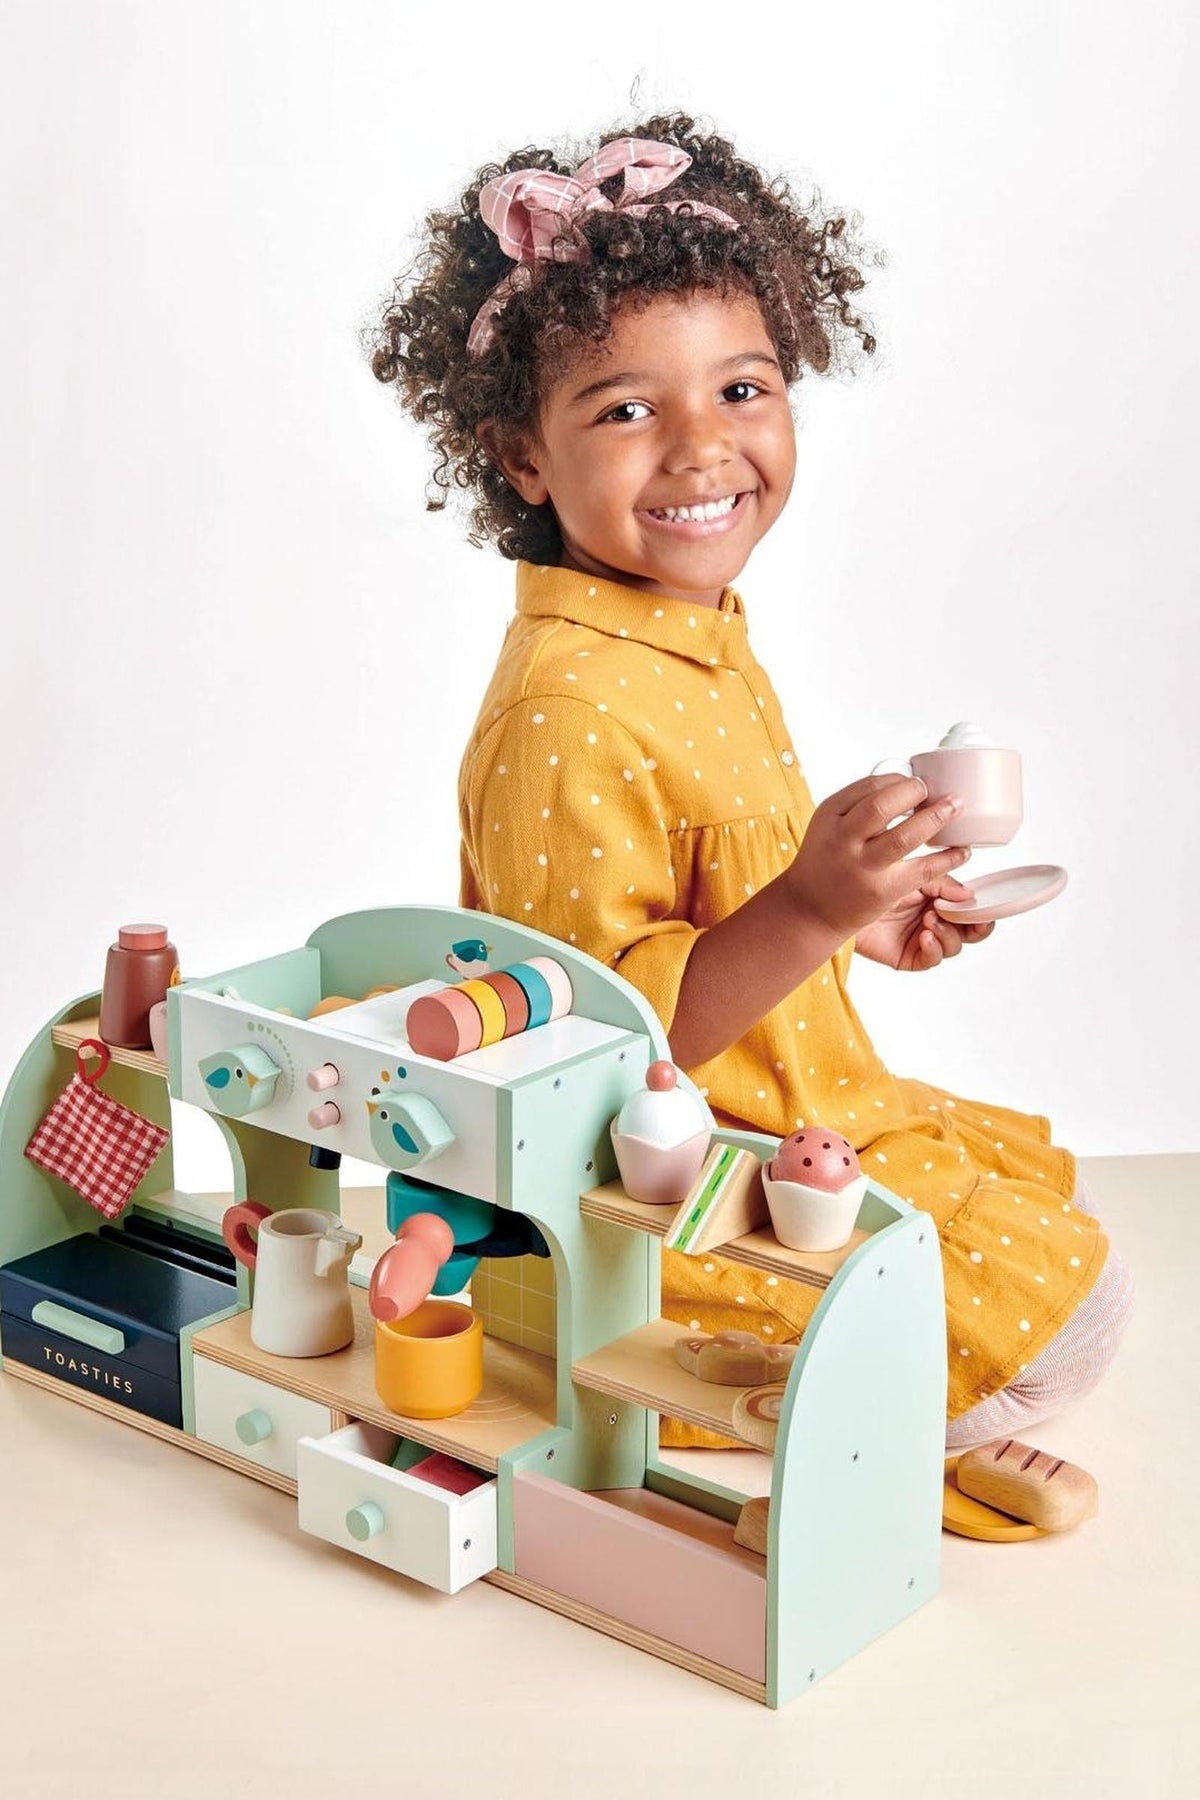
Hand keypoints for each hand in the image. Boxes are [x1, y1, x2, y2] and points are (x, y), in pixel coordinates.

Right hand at [785, 773, 972, 940]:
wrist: (809, 909)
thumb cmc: (825, 861)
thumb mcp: (829, 825)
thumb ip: (858, 806)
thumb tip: (905, 785)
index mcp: (830, 815)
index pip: (869, 786)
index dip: (898, 779)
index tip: (912, 782)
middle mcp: (844, 840)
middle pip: (883, 806)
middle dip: (914, 792)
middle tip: (929, 790)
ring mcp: (863, 867)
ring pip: (905, 837)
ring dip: (936, 817)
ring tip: (954, 806)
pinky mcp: (882, 891)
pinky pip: (922, 870)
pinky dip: (948, 858)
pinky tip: (962, 850)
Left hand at [855, 873, 995, 969]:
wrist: (838, 899)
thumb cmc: (872, 881)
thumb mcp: (912, 875)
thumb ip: (942, 884)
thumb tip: (970, 896)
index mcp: (940, 899)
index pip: (971, 910)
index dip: (982, 912)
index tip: (985, 908)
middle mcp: (935, 919)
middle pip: (969, 932)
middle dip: (974, 927)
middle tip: (970, 920)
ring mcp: (923, 939)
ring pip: (953, 945)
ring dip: (948, 932)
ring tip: (930, 918)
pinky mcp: (909, 956)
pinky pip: (932, 959)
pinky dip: (933, 947)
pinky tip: (924, 934)